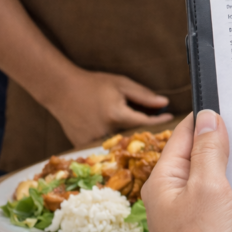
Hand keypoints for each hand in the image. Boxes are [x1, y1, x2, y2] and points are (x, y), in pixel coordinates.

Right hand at [46, 69, 172, 145]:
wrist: (61, 90)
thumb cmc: (94, 84)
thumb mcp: (121, 84)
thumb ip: (144, 96)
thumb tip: (165, 104)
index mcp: (117, 115)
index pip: (145, 122)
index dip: (160, 121)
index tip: (170, 119)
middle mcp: (105, 131)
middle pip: (133, 137)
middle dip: (144, 132)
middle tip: (155, 127)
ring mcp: (92, 141)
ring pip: (118, 144)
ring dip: (128, 138)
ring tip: (133, 130)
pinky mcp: (83, 146)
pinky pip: (104, 147)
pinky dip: (112, 140)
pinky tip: (111, 131)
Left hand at [142, 111, 231, 231]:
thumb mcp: (208, 190)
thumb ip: (208, 151)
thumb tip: (208, 116)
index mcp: (165, 182)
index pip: (185, 133)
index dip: (208, 114)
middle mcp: (176, 196)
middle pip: (202, 153)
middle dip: (228, 138)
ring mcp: (195, 214)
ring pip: (219, 176)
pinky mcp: (214, 229)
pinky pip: (229, 198)